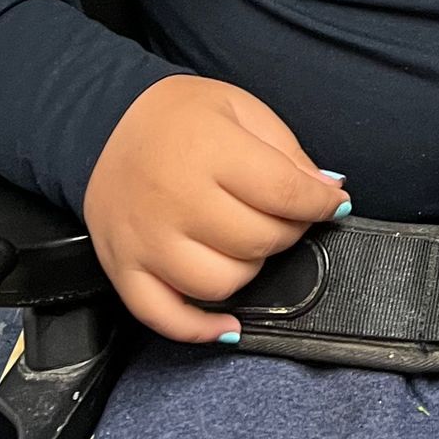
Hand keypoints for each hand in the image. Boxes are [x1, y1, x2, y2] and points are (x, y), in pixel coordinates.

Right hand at [83, 76, 349, 344]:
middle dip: (287, 231)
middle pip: (257, 241)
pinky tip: (227, 324)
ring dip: (251, 270)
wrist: (103, 122)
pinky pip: (165, 318)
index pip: (283, 193)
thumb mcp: (241, 108)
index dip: (320, 204)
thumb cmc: (180, 115)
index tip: (334, 204)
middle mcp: (175, 200)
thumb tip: (330, 193)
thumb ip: (288, 152)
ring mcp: (146, 241)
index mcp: (208, 151)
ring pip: (222, 284)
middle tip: (286, 215)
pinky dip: (201, 330)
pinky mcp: (123, 270)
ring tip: (248, 242)